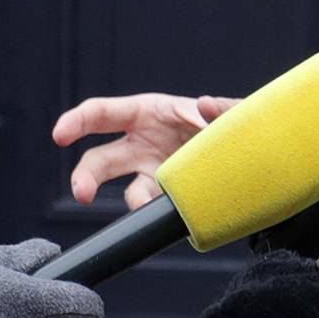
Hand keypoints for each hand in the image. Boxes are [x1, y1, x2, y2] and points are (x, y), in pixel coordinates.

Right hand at [52, 90, 237, 208]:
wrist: (258, 161)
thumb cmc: (233, 125)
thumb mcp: (232, 112)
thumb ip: (221, 109)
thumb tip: (202, 104)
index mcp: (147, 113)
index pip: (101, 114)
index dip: (76, 122)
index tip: (60, 135)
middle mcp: (143, 146)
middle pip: (100, 162)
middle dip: (86, 178)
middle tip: (83, 193)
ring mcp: (155, 174)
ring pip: (131, 194)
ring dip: (137, 201)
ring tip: (149, 204)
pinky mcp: (172, 198)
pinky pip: (161, 210)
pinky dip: (165, 213)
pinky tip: (178, 211)